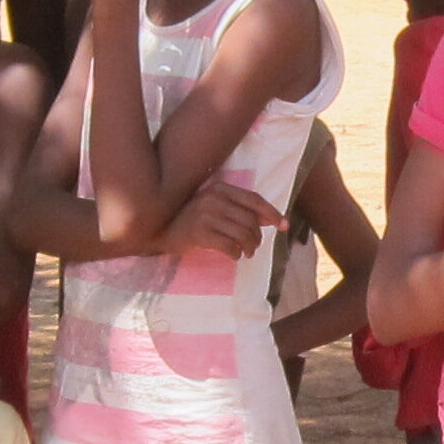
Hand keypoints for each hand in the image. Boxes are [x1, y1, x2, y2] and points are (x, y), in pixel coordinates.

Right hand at [157, 178, 282, 259]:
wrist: (159, 230)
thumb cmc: (190, 219)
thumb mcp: (214, 206)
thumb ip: (239, 209)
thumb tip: (271, 219)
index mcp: (220, 188)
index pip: (254, 199)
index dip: (272, 213)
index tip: (284, 226)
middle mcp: (213, 198)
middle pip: (250, 220)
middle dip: (258, 237)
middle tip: (254, 247)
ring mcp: (205, 215)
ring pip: (243, 234)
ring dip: (250, 247)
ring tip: (247, 252)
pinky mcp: (199, 233)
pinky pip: (230, 246)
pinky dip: (236, 254)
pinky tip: (234, 255)